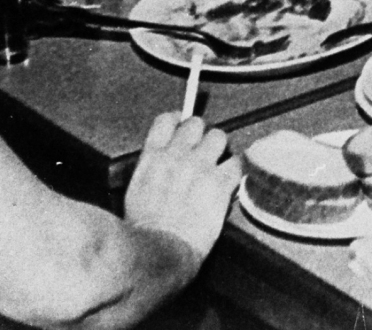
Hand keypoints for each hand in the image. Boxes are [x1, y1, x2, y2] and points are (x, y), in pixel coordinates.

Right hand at [123, 113, 238, 264]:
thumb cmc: (144, 232)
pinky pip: (237, 164)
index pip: (166, 121)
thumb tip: (161, 166)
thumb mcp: (135, 194)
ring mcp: (200, 167)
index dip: (177, 120)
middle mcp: (177, 156)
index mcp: (152, 158)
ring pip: (219, 137)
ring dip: (220, 148)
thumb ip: (151, 172)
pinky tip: (231, 181)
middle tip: (204, 148)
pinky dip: (236, 171)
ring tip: (219, 161)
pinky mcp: (220, 183)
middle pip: (196, 123)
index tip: (182, 123)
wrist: (160, 251)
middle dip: (201, 134)